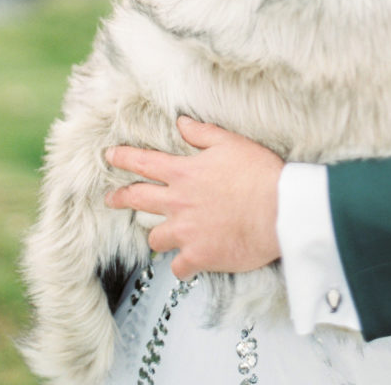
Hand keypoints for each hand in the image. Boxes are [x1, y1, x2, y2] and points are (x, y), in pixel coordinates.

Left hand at [105, 117, 283, 279]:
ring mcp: (186, 232)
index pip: (144, 163)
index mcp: (184, 173)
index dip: (123, 159)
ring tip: (165, 235)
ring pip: (155, 238)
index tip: (110, 157)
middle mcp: (178, 203)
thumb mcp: (231, 143)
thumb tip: (181, 122)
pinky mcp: (199, 256)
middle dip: (120, 198)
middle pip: (138, 200)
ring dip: (160, 236)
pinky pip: (178, 268)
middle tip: (111, 199)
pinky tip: (189, 263)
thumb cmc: (259, 173)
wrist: (280, 209)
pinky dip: (183, 266)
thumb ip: (201, 133)